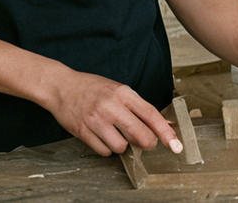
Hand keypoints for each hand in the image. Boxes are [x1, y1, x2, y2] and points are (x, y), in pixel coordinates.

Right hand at [47, 69, 183, 156]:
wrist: (62, 87)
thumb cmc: (93, 88)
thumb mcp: (119, 90)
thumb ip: (139, 107)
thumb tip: (162, 126)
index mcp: (123, 93)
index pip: (151, 114)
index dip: (165, 132)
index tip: (175, 144)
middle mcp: (111, 106)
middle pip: (140, 135)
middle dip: (147, 143)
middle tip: (144, 141)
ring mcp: (96, 119)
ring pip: (122, 147)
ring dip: (122, 145)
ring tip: (115, 133)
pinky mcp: (83, 131)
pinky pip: (104, 151)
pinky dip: (107, 148)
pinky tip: (102, 136)